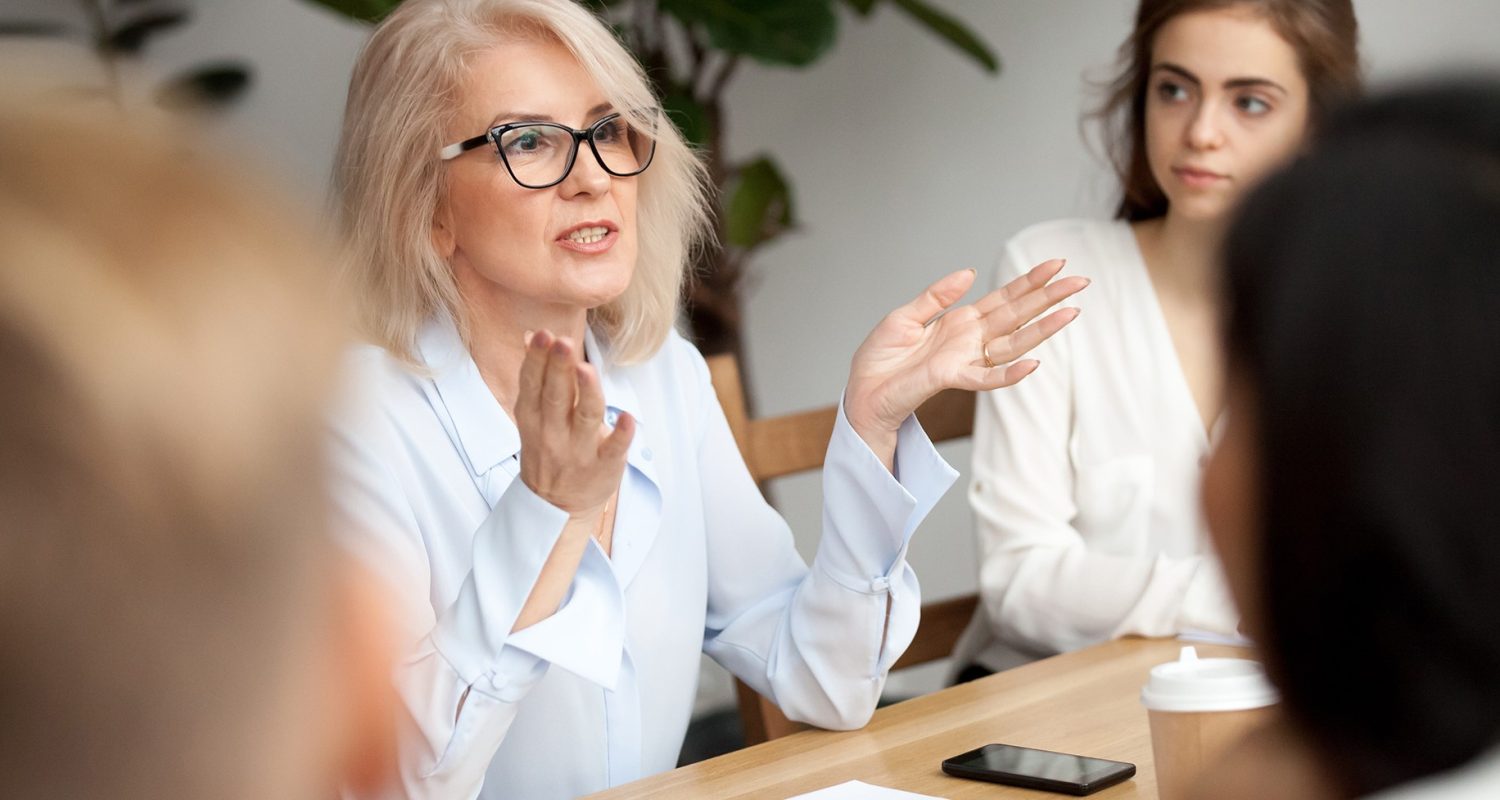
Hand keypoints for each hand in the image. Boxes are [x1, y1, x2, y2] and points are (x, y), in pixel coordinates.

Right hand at [515, 329, 633, 519]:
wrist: (556, 506)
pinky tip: (628, 418)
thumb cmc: (548, 448)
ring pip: (584, 418)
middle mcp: (553, 432)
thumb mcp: (533, 415)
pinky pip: (613, 449)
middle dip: (558, 368)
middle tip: (563, 342)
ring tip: (586, 369)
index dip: (538, 359)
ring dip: (587, 393)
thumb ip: (537, 376)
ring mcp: (579, 451)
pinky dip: (621, 434)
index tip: (543, 335)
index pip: (533, 383)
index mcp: (533, 416)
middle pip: (556, 396)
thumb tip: (532, 334)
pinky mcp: (604, 467)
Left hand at [845, 259, 1086, 443]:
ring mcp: (965, 360)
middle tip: (1080, 281)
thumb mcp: (905, 316)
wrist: (862, 392)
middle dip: (1048, 298)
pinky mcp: (952, 378)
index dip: (1029, 282)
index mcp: (960, 321)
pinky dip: (1010, 373)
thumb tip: (969, 272)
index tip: (1056, 264)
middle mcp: (970, 340)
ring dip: (1042, 330)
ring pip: (1013, 344)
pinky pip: (987, 378)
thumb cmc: (880, 359)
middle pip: (1017, 315)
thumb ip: (936, 296)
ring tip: (1072, 313)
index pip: (1003, 298)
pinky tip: (1034, 363)